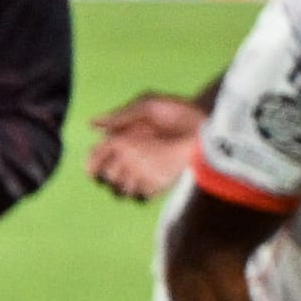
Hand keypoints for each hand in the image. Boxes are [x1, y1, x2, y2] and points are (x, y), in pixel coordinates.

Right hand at [87, 92, 203, 201]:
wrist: (209, 128)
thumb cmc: (179, 113)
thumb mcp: (149, 105)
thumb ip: (121, 114)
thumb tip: (92, 124)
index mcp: (122, 138)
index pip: (97, 155)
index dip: (91, 162)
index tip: (92, 168)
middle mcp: (130, 157)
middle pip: (107, 174)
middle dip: (106, 175)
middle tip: (117, 168)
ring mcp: (144, 171)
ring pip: (120, 188)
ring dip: (120, 186)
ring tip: (131, 177)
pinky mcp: (160, 183)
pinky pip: (141, 196)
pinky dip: (138, 193)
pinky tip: (146, 183)